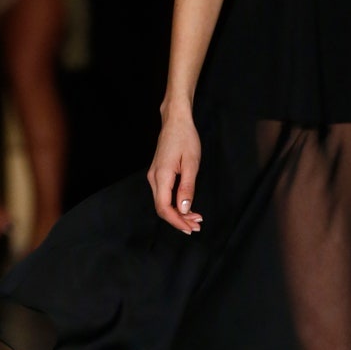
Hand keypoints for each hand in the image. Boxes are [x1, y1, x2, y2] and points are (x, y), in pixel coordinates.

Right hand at [147, 111, 203, 234]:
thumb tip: (183, 208)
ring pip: (163, 202)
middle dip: (179, 220)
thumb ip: (187, 187)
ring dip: (178, 213)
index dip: (176, 221)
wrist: (175, 121)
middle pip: (162, 208)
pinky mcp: (158, 174)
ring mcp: (154, 176)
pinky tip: (186, 207)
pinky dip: (175, 204)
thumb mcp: (191, 163)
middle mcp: (154, 178)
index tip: (190, 228)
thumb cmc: (185, 138)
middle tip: (196, 226)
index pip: (164, 207)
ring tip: (194, 218)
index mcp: (161, 176)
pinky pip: (164, 194)